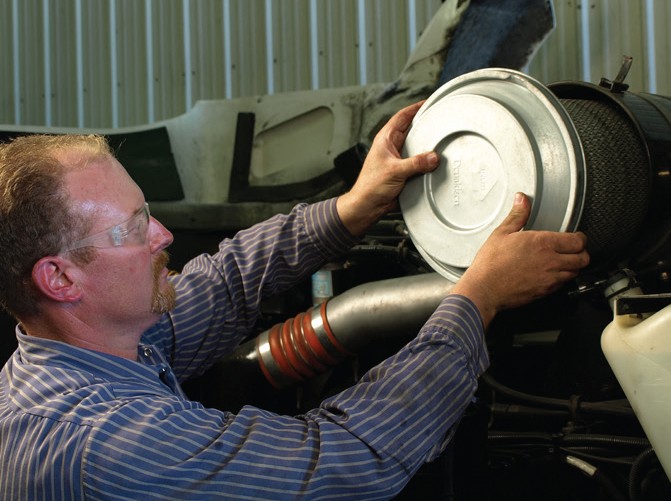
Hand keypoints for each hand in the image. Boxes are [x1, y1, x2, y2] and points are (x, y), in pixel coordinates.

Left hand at [336, 101, 439, 236]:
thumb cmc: (371, 187)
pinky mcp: (402, 171)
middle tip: (440, 118)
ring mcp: (397, 159)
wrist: (367, 206)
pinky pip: (417, 161)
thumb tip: (433, 157)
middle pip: (411, 129)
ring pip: (415, 145)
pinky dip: (426, 159)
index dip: (415, 107)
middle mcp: (391, 147)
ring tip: (441, 137)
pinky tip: (435, 160)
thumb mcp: (395, 171)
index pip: (402, 116)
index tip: (428, 101)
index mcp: (385, 139)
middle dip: (424, 123)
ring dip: (426, 143)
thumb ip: (416, 163)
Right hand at [452, 193, 589, 327]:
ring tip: (564, 261)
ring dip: (573, 266)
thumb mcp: (501, 233)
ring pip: (575, 272)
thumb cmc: (490, 264)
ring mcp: (549, 278)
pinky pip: (563, 284)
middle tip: (574, 249)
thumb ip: (517, 215)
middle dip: (581, 252)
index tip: (575, 237)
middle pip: (583, 258)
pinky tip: (551, 273)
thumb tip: (522, 200)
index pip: (578, 241)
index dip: (580, 238)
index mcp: (542, 243)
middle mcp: (551, 261)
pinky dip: (562, 278)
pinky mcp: (545, 292)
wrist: (484, 289)